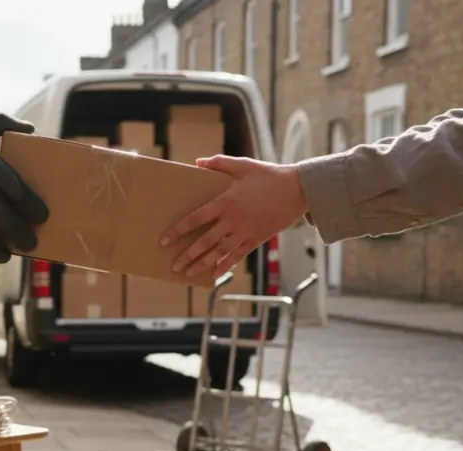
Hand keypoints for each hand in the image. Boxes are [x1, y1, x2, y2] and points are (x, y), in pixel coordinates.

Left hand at [161, 156, 307, 278]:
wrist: (298, 190)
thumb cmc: (269, 175)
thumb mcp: (243, 165)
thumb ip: (219, 163)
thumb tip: (197, 163)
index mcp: (226, 202)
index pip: (196, 219)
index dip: (179, 230)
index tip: (164, 241)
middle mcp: (233, 220)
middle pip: (205, 241)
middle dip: (188, 255)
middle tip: (174, 265)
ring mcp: (245, 231)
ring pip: (219, 252)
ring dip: (202, 264)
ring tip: (188, 274)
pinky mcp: (256, 239)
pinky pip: (237, 255)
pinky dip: (225, 266)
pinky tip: (214, 274)